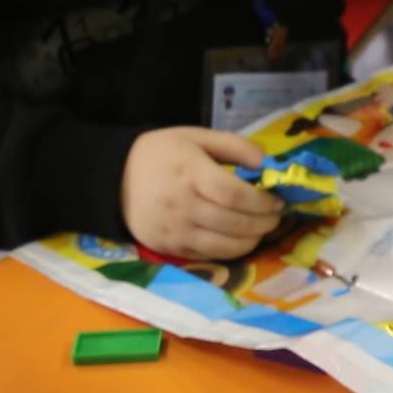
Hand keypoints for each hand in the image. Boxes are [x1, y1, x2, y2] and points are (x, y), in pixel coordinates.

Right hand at [120, 127, 283, 261]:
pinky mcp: (170, 248)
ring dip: (252, 240)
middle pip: (234, 222)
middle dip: (264, 222)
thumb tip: (266, 163)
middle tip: (276, 215)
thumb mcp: (196, 137)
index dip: (262, 201)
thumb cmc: (161, 154)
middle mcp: (182, 205)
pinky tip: (240, 238)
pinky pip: (209, 255)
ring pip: (225, 245)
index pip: (234, 194)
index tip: (277, 200)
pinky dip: (231, 250)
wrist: (114, 179)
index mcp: (189, 173)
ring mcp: (175, 231)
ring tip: (262, 228)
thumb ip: (234, 146)